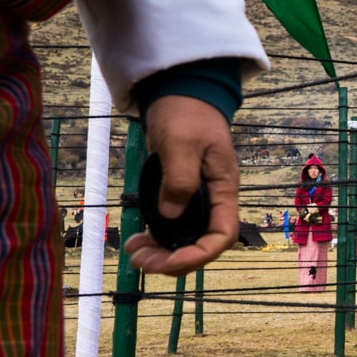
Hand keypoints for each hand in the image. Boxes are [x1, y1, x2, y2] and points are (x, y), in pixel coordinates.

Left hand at [125, 95, 239, 275]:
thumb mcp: (181, 144)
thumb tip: (170, 217)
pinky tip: (135, 241)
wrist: (180, 93)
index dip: (198, 254)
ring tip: (133, 255)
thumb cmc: (186, 114)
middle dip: (174, 259)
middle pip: (202, 243)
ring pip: (184, 238)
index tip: (168, 261)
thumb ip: (179, 181)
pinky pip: (171, 226)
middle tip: (141, 263)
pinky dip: (154, 238)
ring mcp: (195, 198)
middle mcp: (212, 199)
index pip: (221, 234)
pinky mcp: (178, 194)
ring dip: (161, 252)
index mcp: (223, 188)